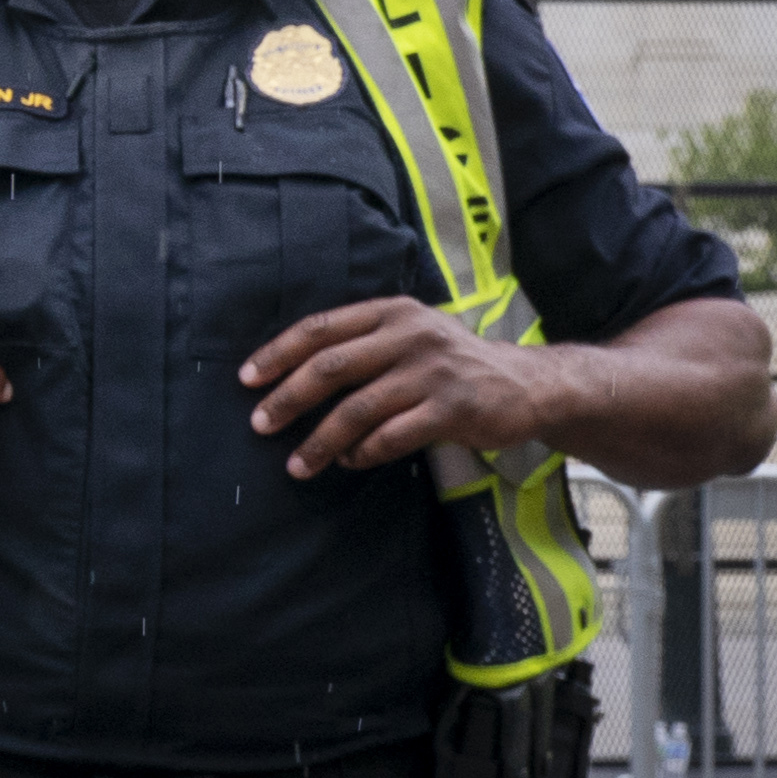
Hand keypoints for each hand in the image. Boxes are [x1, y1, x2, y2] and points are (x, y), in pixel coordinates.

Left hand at [239, 297, 546, 477]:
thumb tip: (293, 374)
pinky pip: (392, 436)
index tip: (246, 379)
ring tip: (297, 464)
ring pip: (357, 409)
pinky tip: (348, 462)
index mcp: (392, 313)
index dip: (279, 353)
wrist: (530, 384)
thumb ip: (363, 344)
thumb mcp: (411, 335)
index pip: (321, 328)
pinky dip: (363, 453)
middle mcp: (410, 336)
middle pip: (331, 367)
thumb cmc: (453, 363)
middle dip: (288, 399)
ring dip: (320, 441)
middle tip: (259, 424)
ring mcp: (433, 373)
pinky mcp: (453, 409)